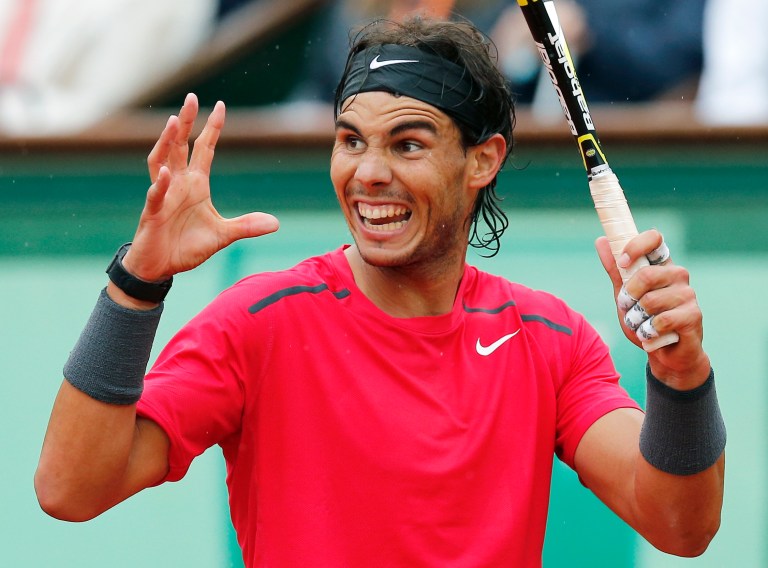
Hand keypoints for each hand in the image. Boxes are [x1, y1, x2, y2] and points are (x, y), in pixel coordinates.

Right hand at [123, 93, 279, 282]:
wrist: (161, 267)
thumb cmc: (187, 246)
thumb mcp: (223, 236)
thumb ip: (247, 226)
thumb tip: (276, 223)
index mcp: (196, 184)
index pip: (204, 149)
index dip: (211, 128)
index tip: (220, 105)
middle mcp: (178, 183)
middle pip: (180, 146)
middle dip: (187, 122)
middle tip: (193, 98)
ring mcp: (162, 195)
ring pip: (161, 161)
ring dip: (167, 142)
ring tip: (175, 122)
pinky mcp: (152, 213)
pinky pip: (155, 195)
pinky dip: (159, 185)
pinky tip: (164, 173)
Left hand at [596, 230, 709, 389]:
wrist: (664, 355)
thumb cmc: (644, 319)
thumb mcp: (625, 294)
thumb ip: (615, 270)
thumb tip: (601, 241)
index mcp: (661, 264)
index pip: (655, 238)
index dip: (636, 246)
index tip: (623, 263)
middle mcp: (677, 275)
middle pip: (646, 275)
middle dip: (628, 296)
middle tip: (627, 307)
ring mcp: (688, 294)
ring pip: (650, 301)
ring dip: (636, 319)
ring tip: (642, 324)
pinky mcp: (694, 315)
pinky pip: (661, 320)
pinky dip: (648, 331)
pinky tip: (652, 335)